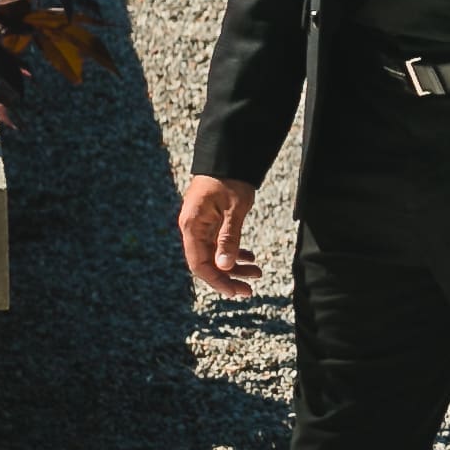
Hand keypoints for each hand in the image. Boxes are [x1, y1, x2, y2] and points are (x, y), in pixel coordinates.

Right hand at [179, 174, 262, 297]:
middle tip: (250, 288)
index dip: (217, 281)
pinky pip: (218, 243)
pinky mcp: (209, 221)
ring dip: (233, 266)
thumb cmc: (231, 180)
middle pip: (206, 263)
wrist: (229, 157)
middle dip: (228, 277)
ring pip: (214, 254)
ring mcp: (200, 225)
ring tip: (256, 273)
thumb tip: (225, 266)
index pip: (199, 264)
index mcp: (192, 226)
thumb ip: (228, 238)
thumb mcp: (234, 210)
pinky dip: (233, 252)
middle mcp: (192, 228)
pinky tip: (249, 258)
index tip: (236, 292)